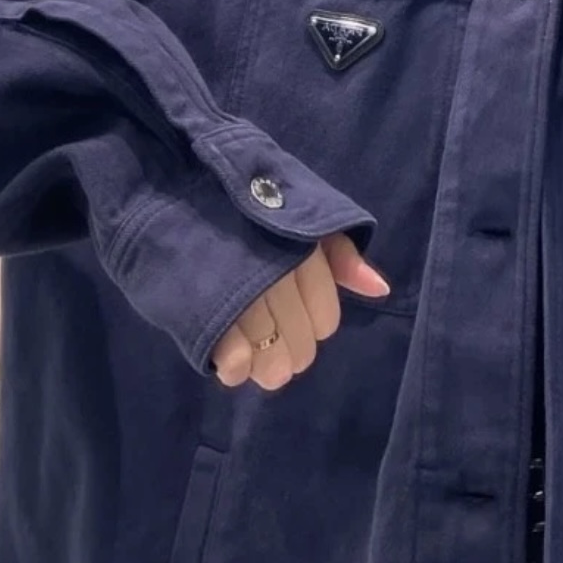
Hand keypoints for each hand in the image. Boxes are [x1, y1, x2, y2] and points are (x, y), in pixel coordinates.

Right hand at [211, 233, 388, 390]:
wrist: (181, 196)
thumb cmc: (251, 216)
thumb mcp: (305, 225)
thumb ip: (342, 258)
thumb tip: (381, 289)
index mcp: (302, 253)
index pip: (325, 320)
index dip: (315, 324)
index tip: (300, 316)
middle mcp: (274, 275)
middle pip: (298, 343)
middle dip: (291, 350)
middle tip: (277, 345)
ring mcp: (237, 294)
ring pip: (268, 355)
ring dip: (264, 364)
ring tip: (256, 359)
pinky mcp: (202, 311)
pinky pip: (232, 357)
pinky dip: (235, 367)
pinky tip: (233, 364)